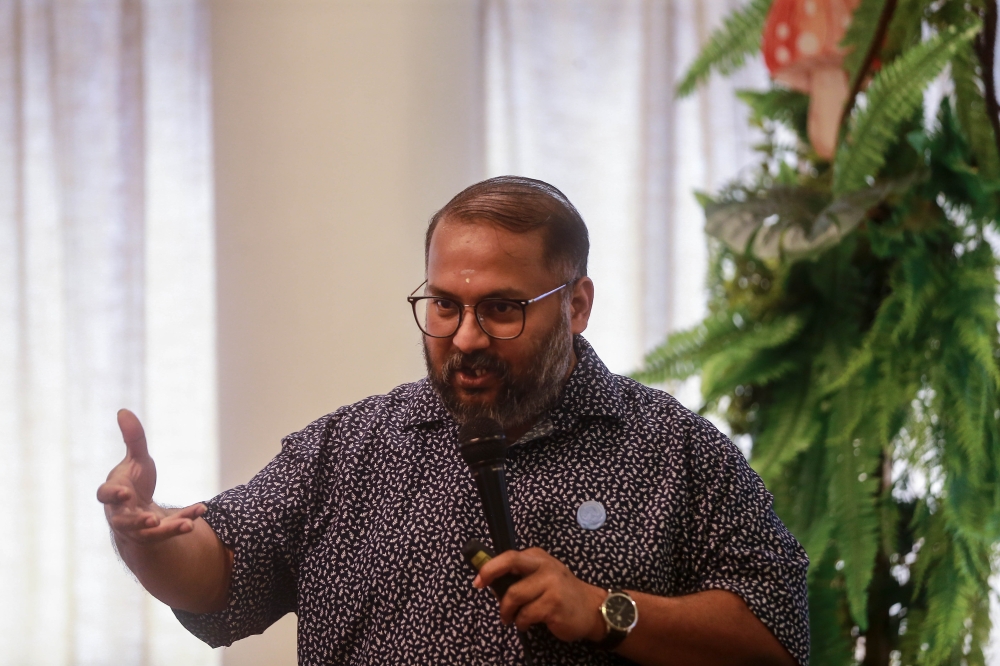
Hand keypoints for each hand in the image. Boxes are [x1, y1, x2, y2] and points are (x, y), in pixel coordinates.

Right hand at [96, 409, 204, 544]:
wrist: (138, 508)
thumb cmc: (133, 481)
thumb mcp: (136, 459)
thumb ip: (132, 438)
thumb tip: (123, 410)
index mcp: (112, 494)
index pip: (105, 495)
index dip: (113, 495)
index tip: (125, 493)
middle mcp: (121, 515)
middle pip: (124, 522)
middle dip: (137, 522)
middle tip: (152, 520)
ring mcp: (137, 528)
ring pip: (149, 534)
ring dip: (167, 529)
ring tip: (187, 524)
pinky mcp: (155, 535)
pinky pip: (170, 530)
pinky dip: (185, 519)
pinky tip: (202, 509)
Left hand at [474, 547, 607, 642]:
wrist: (591, 609)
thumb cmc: (561, 594)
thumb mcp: (543, 577)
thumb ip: (521, 577)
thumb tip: (490, 583)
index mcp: (539, 558)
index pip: (509, 557)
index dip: (490, 567)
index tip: (478, 580)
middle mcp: (545, 566)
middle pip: (511, 562)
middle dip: (490, 572)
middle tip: (479, 586)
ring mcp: (550, 584)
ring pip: (514, 595)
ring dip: (508, 611)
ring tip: (512, 618)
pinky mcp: (553, 604)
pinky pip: (525, 614)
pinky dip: (521, 622)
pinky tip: (526, 624)